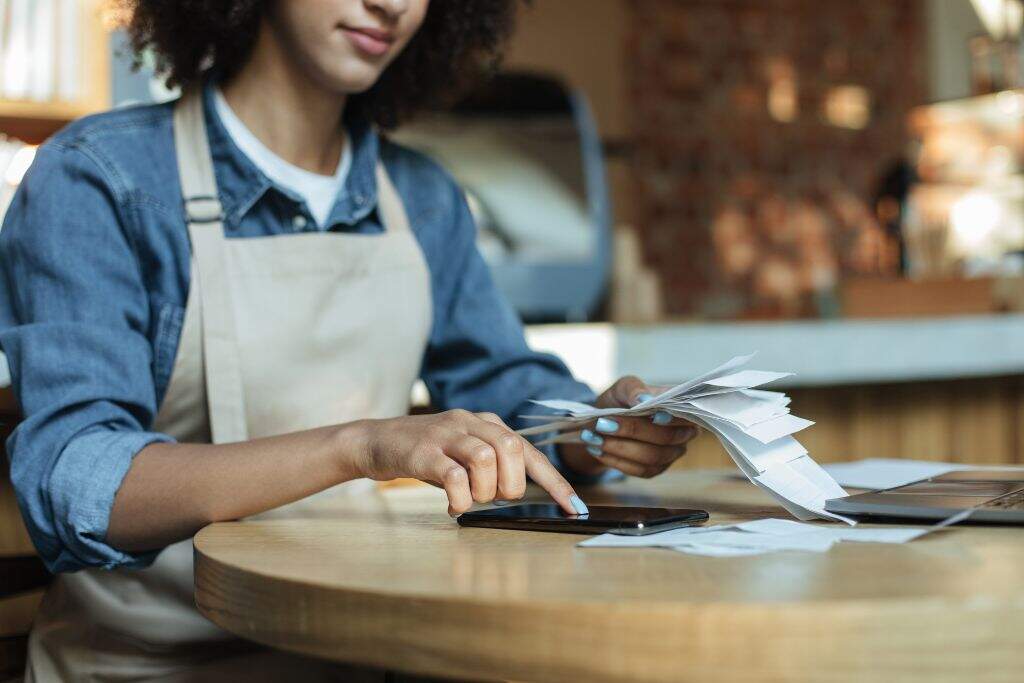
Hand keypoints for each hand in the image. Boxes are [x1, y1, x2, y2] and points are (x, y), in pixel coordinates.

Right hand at [354, 410, 586, 516]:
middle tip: (494, 497)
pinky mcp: (423, 451)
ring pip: (485, 458)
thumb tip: (519, 493)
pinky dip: (460, 497)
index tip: (575, 507)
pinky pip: (453, 476)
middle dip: (511, 483)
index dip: (555, 481)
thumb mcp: (465, 455)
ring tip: (469, 500)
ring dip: (484, 490)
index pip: (530, 451)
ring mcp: (446, 434)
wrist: (377, 441)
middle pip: (511, 448)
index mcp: (487, 424)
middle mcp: (470, 422)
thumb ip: (492, 467)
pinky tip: (453, 506)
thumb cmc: (428, 454)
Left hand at [559, 376, 698, 477]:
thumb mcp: (622, 387)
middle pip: (666, 438)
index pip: (685, 415)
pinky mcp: (655, 469)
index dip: (673, 418)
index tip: (654, 416)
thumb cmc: (620, 401)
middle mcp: (682, 433)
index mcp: (680, 408)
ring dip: (620, 448)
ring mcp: (670, 454)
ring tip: (593, 437)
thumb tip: (645, 400)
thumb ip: (634, 389)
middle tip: (602, 424)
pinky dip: (615, 460)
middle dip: (633, 431)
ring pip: (651, 457)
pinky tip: (597, 449)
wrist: (604, 423)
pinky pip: (640, 470)